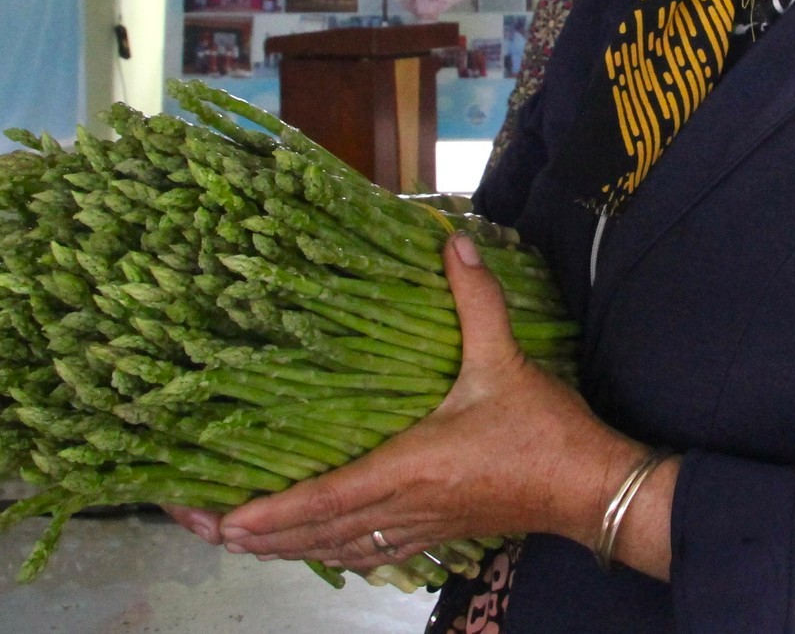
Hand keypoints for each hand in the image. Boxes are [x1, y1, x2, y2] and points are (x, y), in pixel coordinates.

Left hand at [199, 232, 645, 572]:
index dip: (270, 512)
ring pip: (338, 547)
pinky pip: (369, 551)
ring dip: (287, 548)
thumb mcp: (507, 360)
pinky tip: (317, 548)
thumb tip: (453, 243)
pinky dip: (332, 551)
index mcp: (410, 468)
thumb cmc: (545, 432)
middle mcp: (405, 506)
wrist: (591, 489)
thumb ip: (476, 301)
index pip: (324, 498)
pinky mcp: (437, 533)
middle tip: (203, 530)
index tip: (223, 518)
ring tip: (242, 541)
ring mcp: (420, 526)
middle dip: (257, 535)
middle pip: (316, 533)